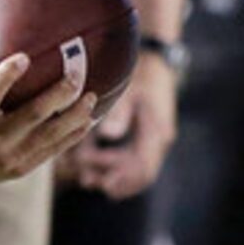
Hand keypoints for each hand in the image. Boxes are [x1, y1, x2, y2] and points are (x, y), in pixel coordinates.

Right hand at [0, 14, 95, 191]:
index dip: (7, 77)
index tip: (24, 56)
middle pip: (33, 114)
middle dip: (59, 93)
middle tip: (77, 73)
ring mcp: (11, 156)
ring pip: (52, 135)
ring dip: (76, 114)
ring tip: (91, 95)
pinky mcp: (25, 166)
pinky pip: (56, 149)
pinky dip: (75, 134)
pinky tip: (90, 117)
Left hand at [66, 52, 176, 198]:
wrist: (156, 59)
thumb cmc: (140, 73)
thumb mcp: (131, 90)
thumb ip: (121, 112)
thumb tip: (109, 134)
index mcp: (156, 131)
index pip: (143, 167)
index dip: (123, 180)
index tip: (102, 185)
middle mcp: (158, 140)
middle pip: (140, 174)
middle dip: (113, 180)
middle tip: (86, 180)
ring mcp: (153, 139)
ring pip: (136, 170)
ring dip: (112, 174)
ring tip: (85, 176)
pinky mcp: (146, 136)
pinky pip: (133, 160)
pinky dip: (115, 166)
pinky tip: (94, 165)